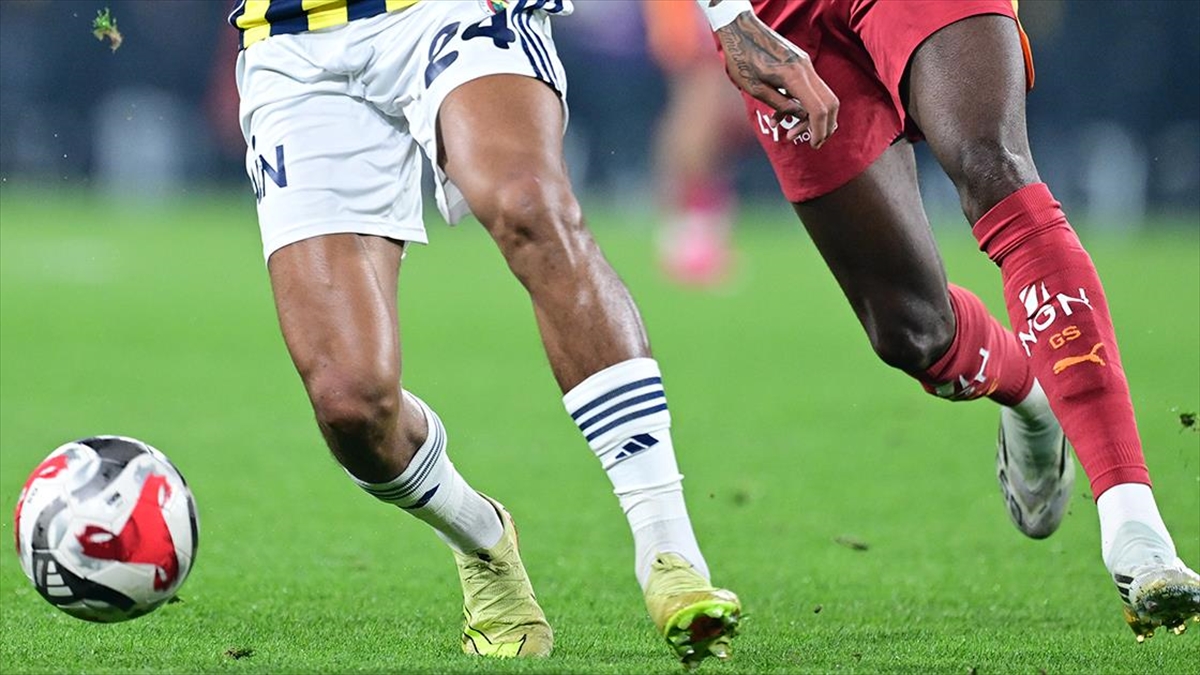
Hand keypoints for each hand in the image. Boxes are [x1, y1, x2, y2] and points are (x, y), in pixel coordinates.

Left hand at [716, 12, 838, 147]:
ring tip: (789, 132)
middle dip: (824, 126)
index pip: (818, 109)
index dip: (819, 130)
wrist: (740, 31)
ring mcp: (805, 64)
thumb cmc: (741, 59)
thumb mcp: (755, 88)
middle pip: (830, 103)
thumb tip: (800, 117)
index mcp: (793, 76)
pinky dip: (802, 104)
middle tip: (812, 143)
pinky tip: (782, 116)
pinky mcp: (801, 63)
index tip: (813, 145)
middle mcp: (805, 68)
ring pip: (823, 96)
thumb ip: (780, 104)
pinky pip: (810, 88)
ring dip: (812, 117)